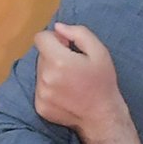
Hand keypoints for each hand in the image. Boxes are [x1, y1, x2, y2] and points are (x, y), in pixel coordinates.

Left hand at [33, 23, 130, 143]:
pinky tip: (66, 94)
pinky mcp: (39, 105)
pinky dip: (50, 88)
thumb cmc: (103, 82)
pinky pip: (40, 88)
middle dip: (55, 55)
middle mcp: (45, 76)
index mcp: (58, 60)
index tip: (67, 46)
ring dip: (52, 72)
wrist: (102, 116)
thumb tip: (58, 28)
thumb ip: (79, 34)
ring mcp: (41, 93)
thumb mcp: (100, 52)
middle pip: (41, 55)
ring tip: (71, 82)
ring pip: (40, 72)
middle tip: (74, 66)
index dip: (54, 38)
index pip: (41, 38)